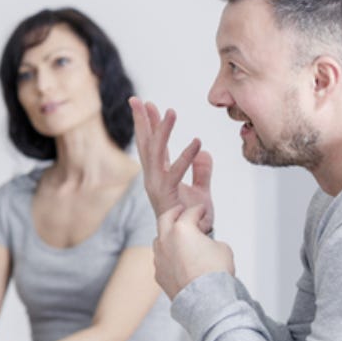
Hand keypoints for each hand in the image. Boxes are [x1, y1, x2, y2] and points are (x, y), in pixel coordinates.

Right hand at [129, 97, 214, 233]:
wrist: (192, 240)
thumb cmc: (193, 219)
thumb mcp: (201, 191)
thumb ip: (202, 171)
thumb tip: (205, 152)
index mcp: (158, 174)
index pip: (152, 144)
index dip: (148, 124)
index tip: (146, 104)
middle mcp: (153, 177)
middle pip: (145, 144)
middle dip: (141, 121)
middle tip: (137, 100)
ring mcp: (157, 185)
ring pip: (156, 153)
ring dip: (162, 132)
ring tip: (170, 112)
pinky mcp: (168, 194)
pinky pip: (176, 171)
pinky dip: (186, 157)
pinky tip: (197, 143)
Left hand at [153, 204, 234, 298]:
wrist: (206, 299)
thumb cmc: (214, 273)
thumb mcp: (222, 248)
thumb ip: (210, 240)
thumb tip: (205, 244)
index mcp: (181, 229)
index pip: (189, 213)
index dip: (197, 210)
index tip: (200, 210)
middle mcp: (165, 240)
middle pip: (165, 219)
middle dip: (173, 213)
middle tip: (180, 210)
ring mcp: (159, 257)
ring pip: (158, 240)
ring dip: (166, 235)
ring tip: (175, 235)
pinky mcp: (158, 273)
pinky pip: (160, 259)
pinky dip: (167, 255)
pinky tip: (175, 258)